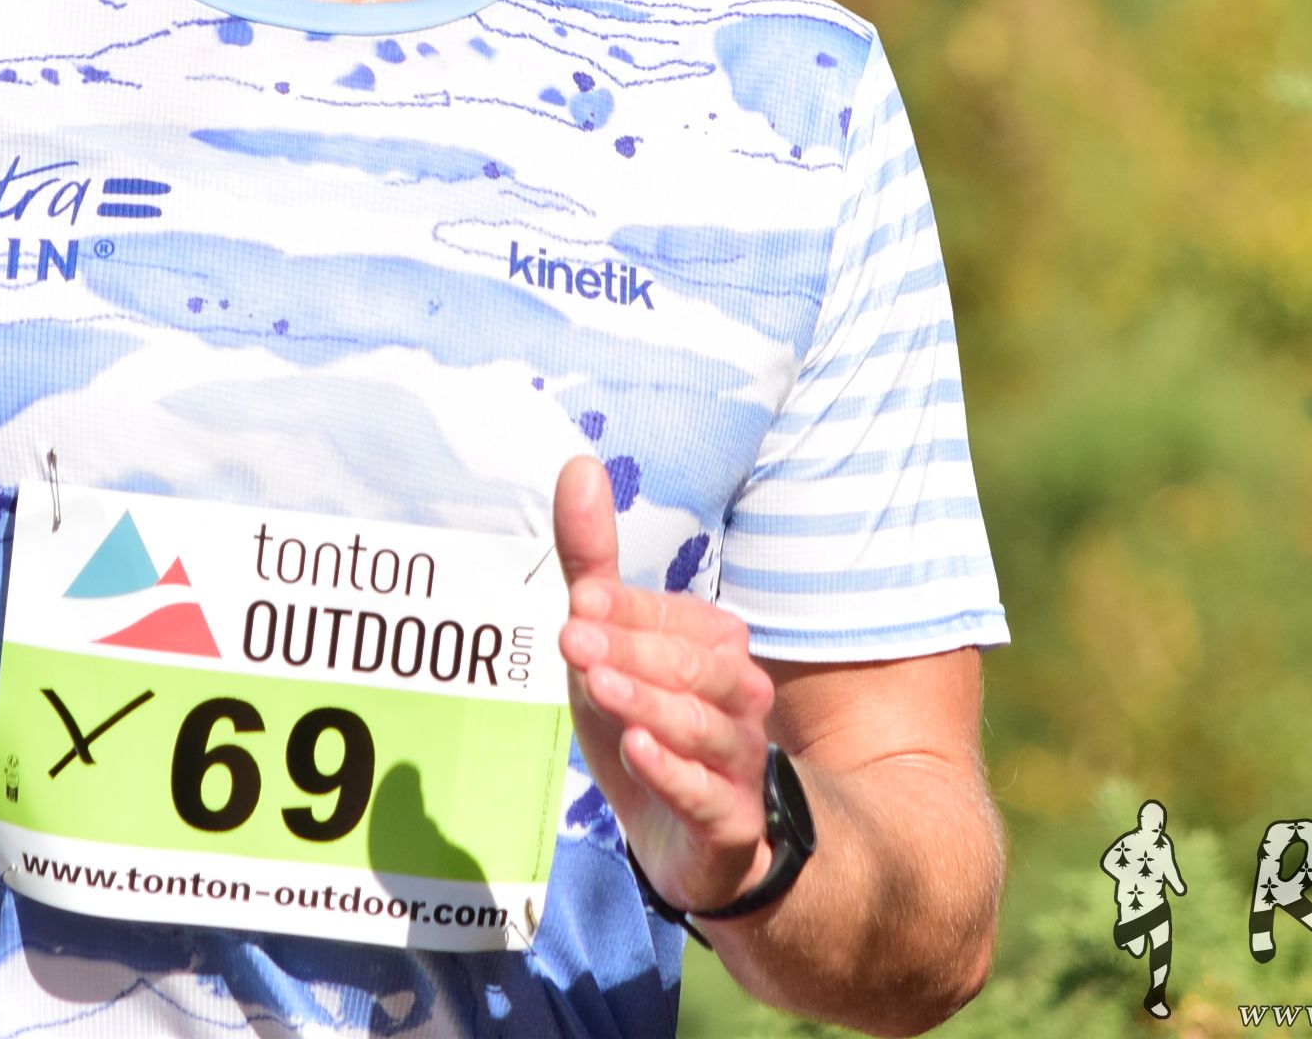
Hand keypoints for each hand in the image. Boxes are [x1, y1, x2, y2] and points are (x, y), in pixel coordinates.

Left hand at [552, 455, 776, 915]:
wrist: (688, 846)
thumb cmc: (646, 728)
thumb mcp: (608, 649)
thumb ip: (593, 567)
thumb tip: (578, 464)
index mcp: (713, 645)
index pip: (669, 619)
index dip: (625, 610)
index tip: (580, 599)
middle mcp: (738, 695)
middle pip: (695, 666)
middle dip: (635, 649)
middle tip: (573, 634)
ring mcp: (738, 761)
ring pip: (706, 727)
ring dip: (653, 702)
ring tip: (599, 683)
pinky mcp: (730, 824)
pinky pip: (711, 796)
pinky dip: (675, 773)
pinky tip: (638, 751)